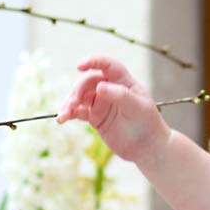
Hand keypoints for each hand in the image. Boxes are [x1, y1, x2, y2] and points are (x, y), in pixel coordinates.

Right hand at [56, 57, 170, 163]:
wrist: (147, 147)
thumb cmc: (147, 123)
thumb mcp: (137, 108)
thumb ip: (119, 95)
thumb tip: (99, 87)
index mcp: (123, 81)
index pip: (107, 65)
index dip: (93, 62)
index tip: (80, 66)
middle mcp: (110, 89)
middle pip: (88, 82)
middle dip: (77, 91)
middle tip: (73, 104)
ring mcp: (101, 103)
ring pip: (80, 97)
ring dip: (69, 103)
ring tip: (63, 115)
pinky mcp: (95, 117)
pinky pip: (78, 112)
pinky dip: (69, 114)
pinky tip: (62, 119)